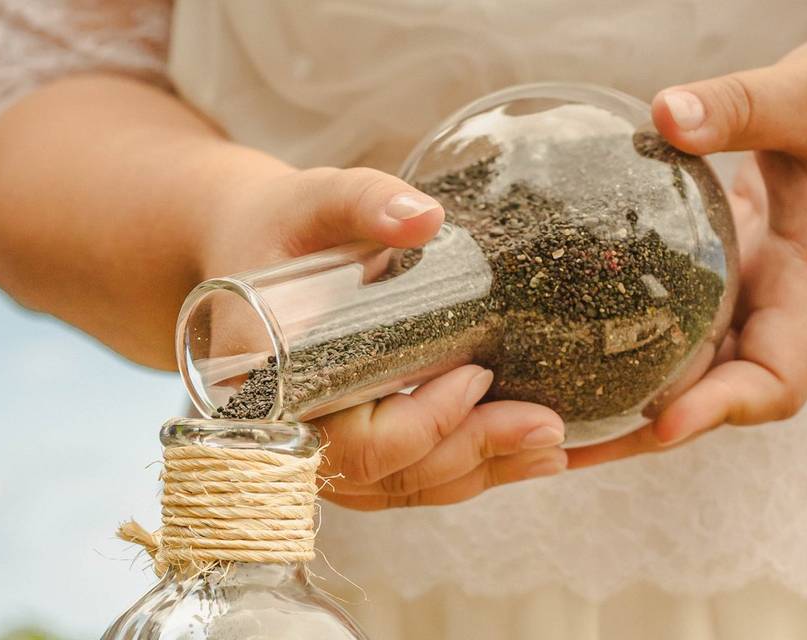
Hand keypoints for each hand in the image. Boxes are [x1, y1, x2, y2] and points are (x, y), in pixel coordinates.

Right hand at [203, 166, 567, 507]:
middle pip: (386, 472)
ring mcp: (319, 444)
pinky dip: (465, 470)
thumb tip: (427, 217)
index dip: (420, 421)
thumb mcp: (316, 199)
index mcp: (271, 378)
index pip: (349, 439)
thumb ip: (363, 202)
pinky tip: (521, 456)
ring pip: (403, 483)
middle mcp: (291, 427)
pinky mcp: (347, 442)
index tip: (475, 376)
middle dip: (471, 454)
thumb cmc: (281, 225)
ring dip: (480, 472)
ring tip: (553, 451)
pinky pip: (406, 474)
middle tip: (548, 429)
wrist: (253, 245)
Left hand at [570, 32, 806, 467]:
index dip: (723, 408)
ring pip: (673, 373)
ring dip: (610, 404)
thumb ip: (747, 108)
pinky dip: (605, 348)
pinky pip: (652, 329)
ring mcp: (728, 302)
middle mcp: (764, 312)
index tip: (662, 423)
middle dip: (637, 431)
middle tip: (559, 445)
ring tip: (530, 419)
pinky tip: (540, 351)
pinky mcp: (696, 284)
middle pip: (704, 398)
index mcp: (804, 290)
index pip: (774, 378)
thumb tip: (667, 112)